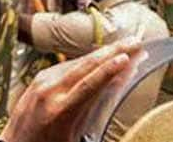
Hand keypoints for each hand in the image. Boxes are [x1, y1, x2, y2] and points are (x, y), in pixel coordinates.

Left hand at [0, 37, 140, 141]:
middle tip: (134, 41)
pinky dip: (85, 60)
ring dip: (101, 53)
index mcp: (60, 111)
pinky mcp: (38, 78)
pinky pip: (66, 65)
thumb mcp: (75, 135)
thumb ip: (95, 111)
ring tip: (123, 45)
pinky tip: (100, 56)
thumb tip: (116, 86)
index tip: (127, 57)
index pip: (89, 85)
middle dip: (112, 51)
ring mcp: (42, 82)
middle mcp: (49, 92)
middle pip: (85, 66)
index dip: (109, 70)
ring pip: (76, 62)